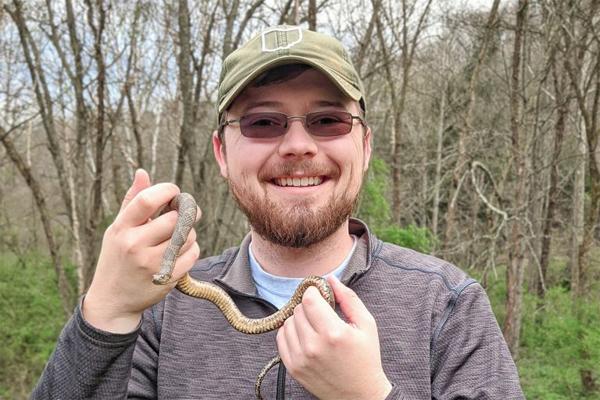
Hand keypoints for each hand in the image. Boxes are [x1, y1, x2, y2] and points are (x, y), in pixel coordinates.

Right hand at [83, 169, 200, 332]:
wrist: (112, 301)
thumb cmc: (117, 258)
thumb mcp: (117, 229)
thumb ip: (132, 201)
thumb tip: (143, 172)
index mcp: (121, 228)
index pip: (148, 200)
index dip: (168, 190)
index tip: (174, 192)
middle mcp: (135, 245)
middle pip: (175, 219)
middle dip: (186, 212)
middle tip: (186, 213)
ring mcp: (151, 264)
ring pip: (188, 237)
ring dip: (189, 233)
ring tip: (179, 236)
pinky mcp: (167, 278)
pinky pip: (193, 254)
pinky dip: (192, 250)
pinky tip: (181, 252)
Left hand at [276, 275, 391, 399]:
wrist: (360, 394)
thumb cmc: (365, 357)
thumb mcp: (366, 324)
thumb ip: (348, 298)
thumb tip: (330, 278)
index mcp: (334, 333)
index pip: (309, 299)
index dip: (314, 292)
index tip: (321, 295)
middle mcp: (314, 346)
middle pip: (298, 309)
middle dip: (309, 306)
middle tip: (322, 314)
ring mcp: (301, 359)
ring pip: (288, 322)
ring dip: (299, 319)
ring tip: (315, 327)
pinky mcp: (292, 368)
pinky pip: (281, 338)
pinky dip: (291, 333)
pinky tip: (305, 337)